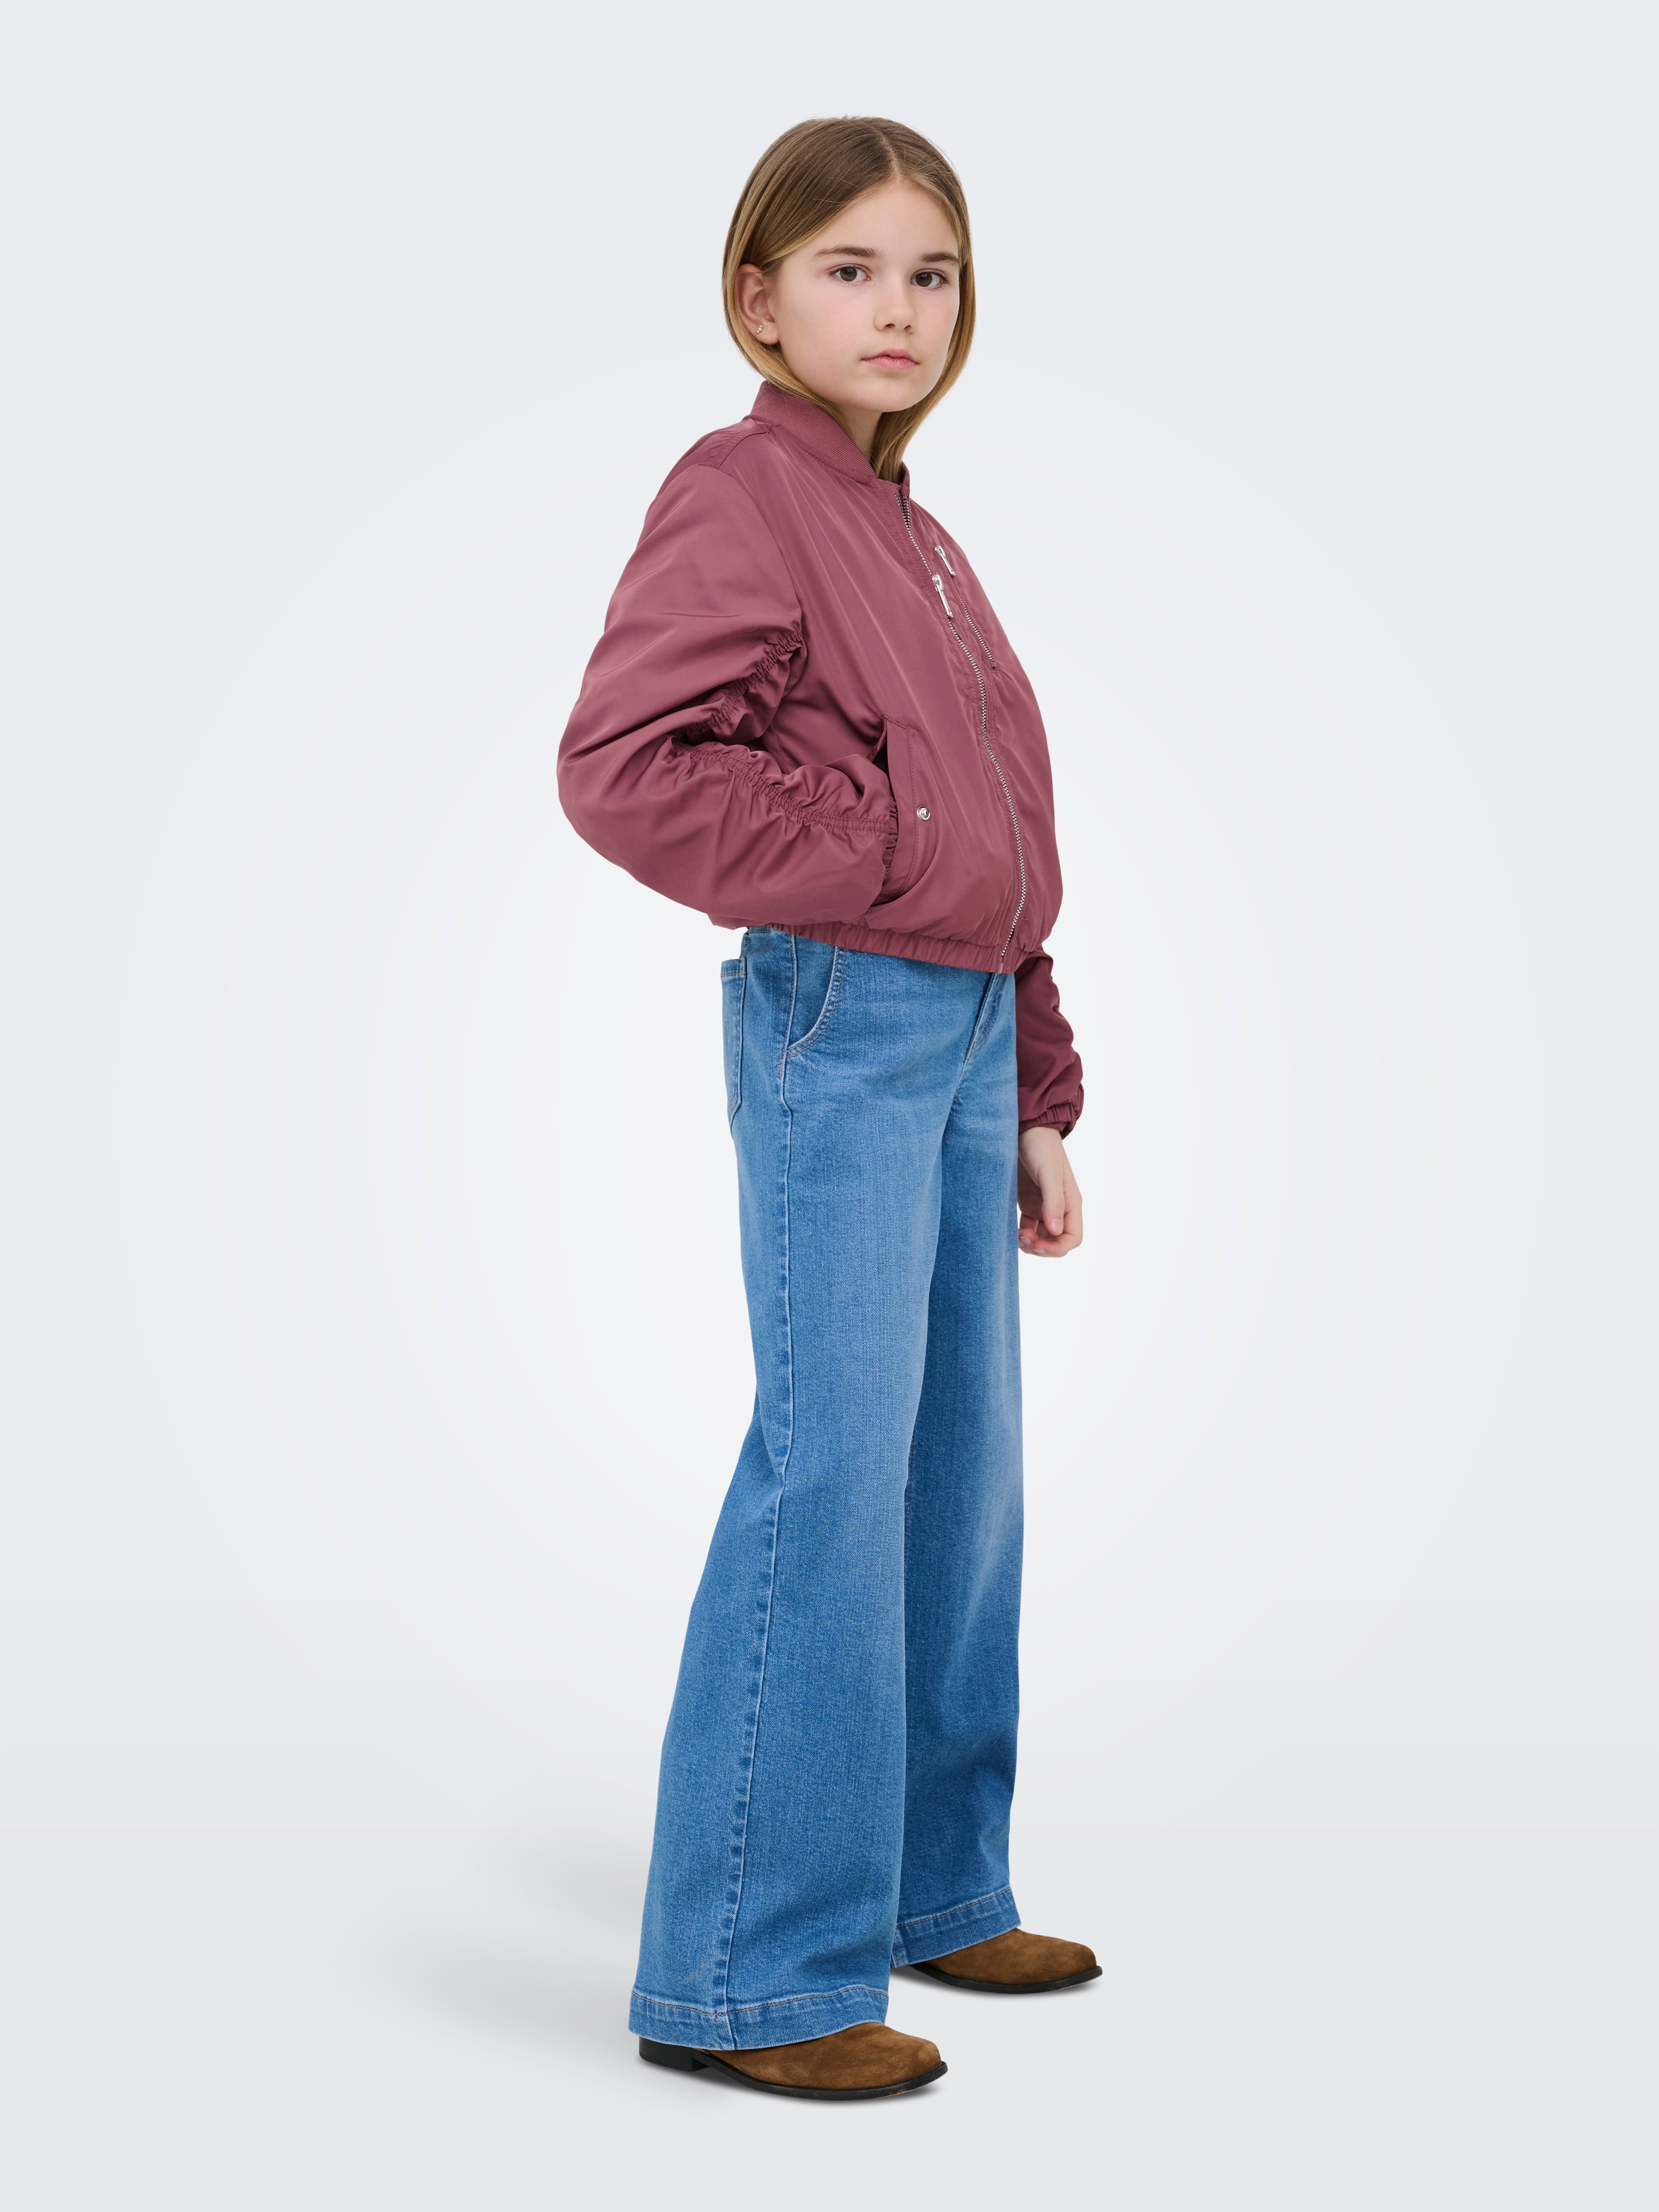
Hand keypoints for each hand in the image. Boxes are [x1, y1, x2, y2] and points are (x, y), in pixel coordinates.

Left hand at [1017, 1126, 1082, 1257]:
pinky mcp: (1028, 1202)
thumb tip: (1056, 1229)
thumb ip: (1053, 1201)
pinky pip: (1029, 1227)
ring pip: (1042, 1237)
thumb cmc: (1041, 1147)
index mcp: (1071, 1203)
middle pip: (1057, 1242)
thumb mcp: (1048, 1173)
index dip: (1056, 1248)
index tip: (1036, 1245)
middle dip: (1041, 1248)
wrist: (1026, 1129)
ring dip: (1030, 1243)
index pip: (1073, 1238)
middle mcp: (1060, 1208)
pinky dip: (1021, 1234)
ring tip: (1015, 1236)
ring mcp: (1044, 1206)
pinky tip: (1011, 1230)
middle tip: (1021, 1239)